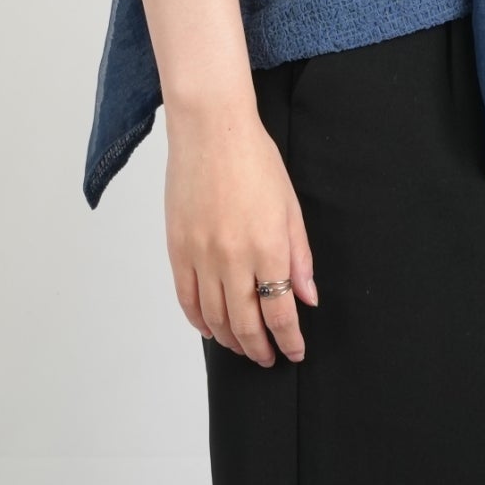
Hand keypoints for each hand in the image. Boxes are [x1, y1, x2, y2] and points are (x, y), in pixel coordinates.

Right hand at [164, 96, 318, 365]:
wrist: (210, 128)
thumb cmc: (253, 158)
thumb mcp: (290, 205)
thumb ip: (299, 256)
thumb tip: (307, 297)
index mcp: (267, 247)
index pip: (280, 314)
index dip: (289, 341)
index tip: (294, 351)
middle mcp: (232, 258)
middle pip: (246, 325)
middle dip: (260, 348)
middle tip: (269, 357)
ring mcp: (201, 255)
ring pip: (214, 318)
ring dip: (231, 340)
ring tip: (244, 346)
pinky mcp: (177, 248)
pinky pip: (186, 299)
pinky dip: (198, 321)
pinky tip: (211, 328)